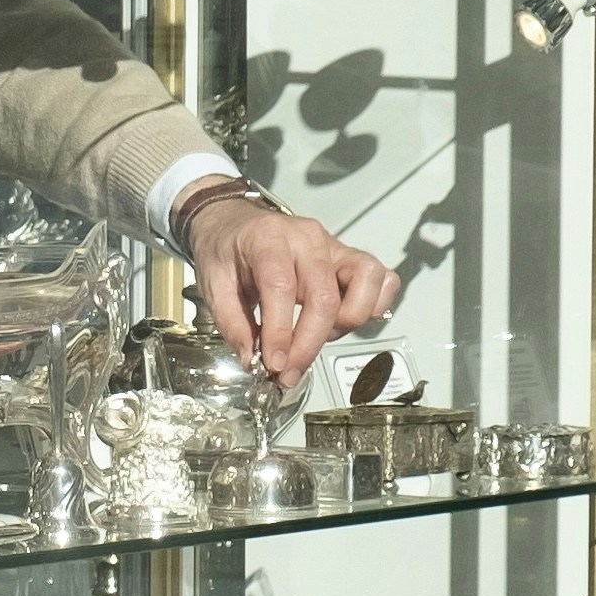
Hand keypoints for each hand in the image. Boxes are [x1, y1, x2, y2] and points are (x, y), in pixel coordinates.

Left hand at [173, 181, 396, 374]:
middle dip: (308, 345)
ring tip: (316, 336)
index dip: (281, 332)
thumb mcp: (213, 283)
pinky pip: (382, 280)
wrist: (236, 223)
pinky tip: (340, 321)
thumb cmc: (227, 249)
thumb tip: (252, 360)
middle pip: (325, 297)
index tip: (274, 364)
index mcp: (268, 238)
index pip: (282, 287)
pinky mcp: (351, 258)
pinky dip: (371, 307)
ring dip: (345, 324)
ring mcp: (335, 246)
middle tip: (288, 371)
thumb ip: (233, 324)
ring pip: (366, 283)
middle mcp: (308, 238)